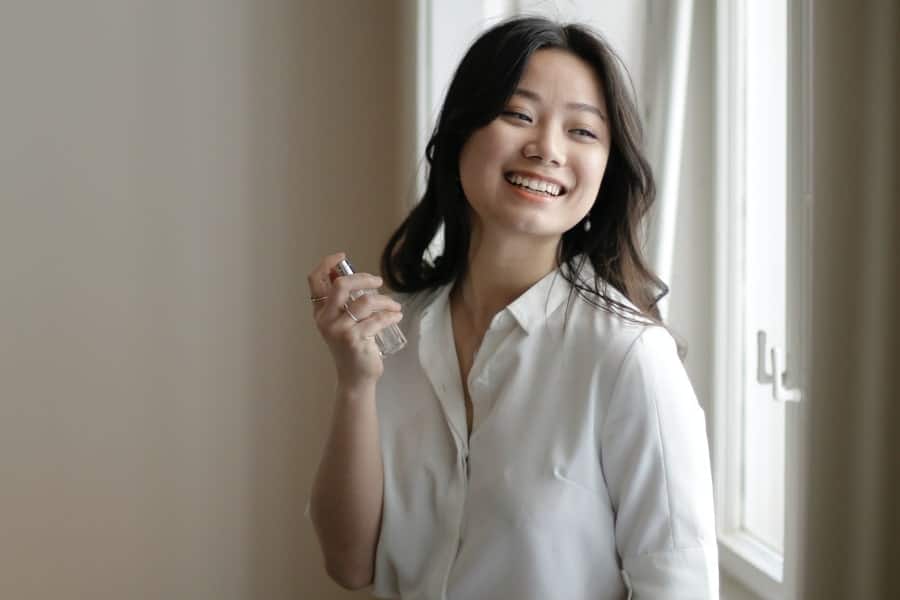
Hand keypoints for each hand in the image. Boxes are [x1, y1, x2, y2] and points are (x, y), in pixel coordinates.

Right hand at [308, 252, 403, 387]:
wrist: (355, 378)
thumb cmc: (352, 348)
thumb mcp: (343, 323)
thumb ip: (345, 304)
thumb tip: (360, 278)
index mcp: (320, 312)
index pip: (314, 280)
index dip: (327, 264)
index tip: (342, 256)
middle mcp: (325, 319)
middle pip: (341, 285)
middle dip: (364, 278)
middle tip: (379, 282)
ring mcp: (339, 329)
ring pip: (365, 302)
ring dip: (385, 301)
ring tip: (395, 306)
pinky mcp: (354, 339)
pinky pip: (377, 319)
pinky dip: (390, 316)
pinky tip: (396, 316)